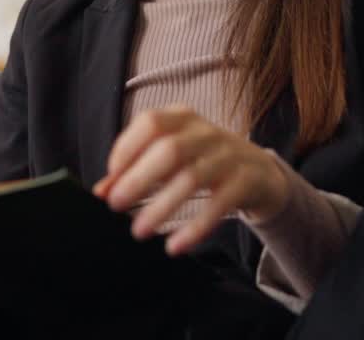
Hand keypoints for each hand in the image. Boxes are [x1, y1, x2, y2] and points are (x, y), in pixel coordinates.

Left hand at [93, 105, 288, 255]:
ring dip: (162, 207)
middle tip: (115, 206)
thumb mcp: (172, 158)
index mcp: (182, 117)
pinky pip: (219, 204)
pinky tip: (176, 246)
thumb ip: (137, 169)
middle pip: (169, 150)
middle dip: (139, 179)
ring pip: (192, 178)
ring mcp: (229, 154)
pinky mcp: (246, 181)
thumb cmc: (204, 161)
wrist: (260, 172)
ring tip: (139, 231)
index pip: (150, 123)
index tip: (110, 180)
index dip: (126, 149)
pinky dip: (195, 227)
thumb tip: (102, 191)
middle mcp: (206, 132)